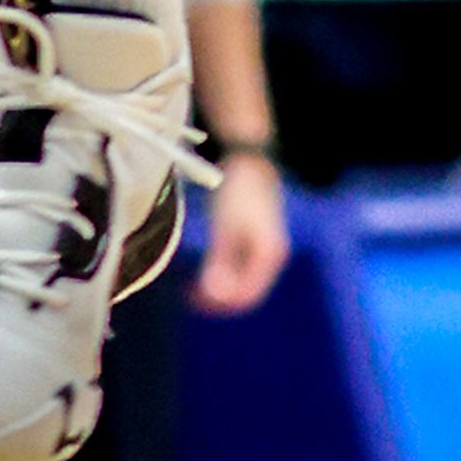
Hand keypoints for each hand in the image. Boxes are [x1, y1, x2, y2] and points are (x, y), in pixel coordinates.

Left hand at [192, 149, 291, 316]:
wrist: (248, 157)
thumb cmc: (236, 190)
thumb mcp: (225, 227)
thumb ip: (220, 262)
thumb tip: (215, 295)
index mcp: (270, 254)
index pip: (247, 295)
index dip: (220, 303)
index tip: (193, 298)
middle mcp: (273, 256)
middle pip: (247, 292)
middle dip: (218, 299)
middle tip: (188, 295)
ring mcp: (266, 248)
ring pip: (243, 281)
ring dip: (219, 288)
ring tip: (191, 286)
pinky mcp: (257, 240)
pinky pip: (241, 268)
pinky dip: (222, 274)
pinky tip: (203, 269)